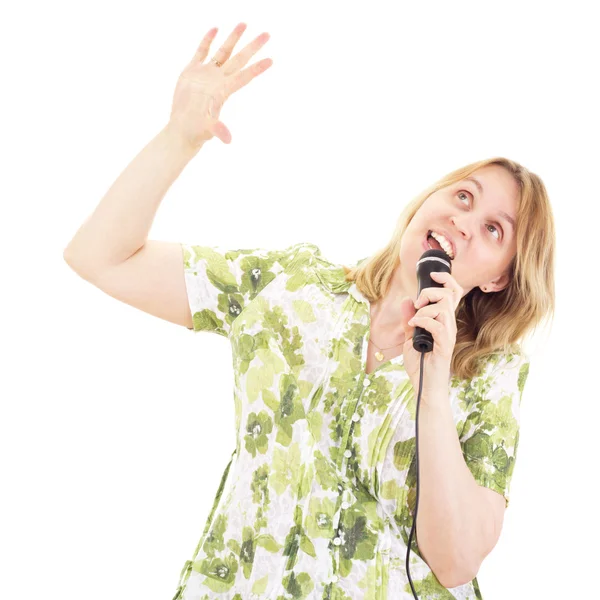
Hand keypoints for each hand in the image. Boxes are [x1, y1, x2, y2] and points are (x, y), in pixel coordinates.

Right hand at [167, 22, 272, 147]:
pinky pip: (202, 51)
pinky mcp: (192, 72)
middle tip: (267, 34)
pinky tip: (215, 29)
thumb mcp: (208, 130)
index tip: (271, 60)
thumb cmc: (196, 131)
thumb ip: (218, 130)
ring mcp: (206, 74)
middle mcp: (218, 80)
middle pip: (239, 59)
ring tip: (244, 23)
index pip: (244, 76)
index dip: (257, 68)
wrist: (182, 128)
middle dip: (252, 47)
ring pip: (223, 52)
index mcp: (224, 90)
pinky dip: (207, 40)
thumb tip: (228, 140)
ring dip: (233, 39)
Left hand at [397, 271, 462, 403]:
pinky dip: (423, 322)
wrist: (424, 386)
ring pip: (443, 309)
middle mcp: (449, 325)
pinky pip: (438, 326)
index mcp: (443, 321)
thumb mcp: (409, 337)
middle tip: (418, 303)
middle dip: (431, 292)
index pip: (453, 293)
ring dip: (425, 309)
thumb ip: (408, 320)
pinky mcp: (445, 346)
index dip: (447, 280)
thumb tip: (406, 301)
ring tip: (414, 320)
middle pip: (450, 296)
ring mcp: (448, 335)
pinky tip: (414, 327)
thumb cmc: (420, 364)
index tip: (434, 275)